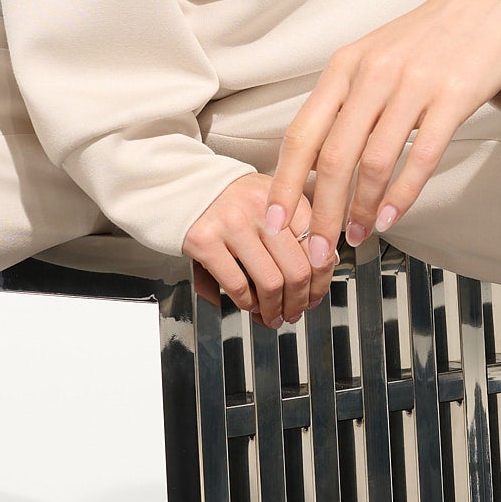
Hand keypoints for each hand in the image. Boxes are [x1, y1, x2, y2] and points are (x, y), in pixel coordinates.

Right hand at [183, 171, 319, 327]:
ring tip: (273, 316)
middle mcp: (261, 208)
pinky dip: (248, 304)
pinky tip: (250, 305)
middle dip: (300, 302)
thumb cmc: (227, 197)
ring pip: (271, 283)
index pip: (316, 247)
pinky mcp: (204, 241)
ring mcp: (232, 224)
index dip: (321, 281)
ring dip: (275, 310)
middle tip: (296, 312)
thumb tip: (320, 267)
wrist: (179, 184)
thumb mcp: (268, 198)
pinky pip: (237, 285)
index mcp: (283, 198)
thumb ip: (294, 225)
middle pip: (297, 269)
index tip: (315, 295)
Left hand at [259, 0, 500, 313]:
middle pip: (333, 156)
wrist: (490, 6)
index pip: (302, 133)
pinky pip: (420, 156)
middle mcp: (372, 74)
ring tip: (357, 236)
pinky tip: (392, 218)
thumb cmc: (428, 40)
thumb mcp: (374, 59)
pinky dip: (402, 195)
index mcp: (344, 66)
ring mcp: (413, 84)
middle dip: (321, 212)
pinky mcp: (452, 95)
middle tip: (317, 249)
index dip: (285, 183)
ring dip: (362, 209)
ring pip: (373, 162)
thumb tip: (315, 164)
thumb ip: (345, 103)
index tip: (274, 221)